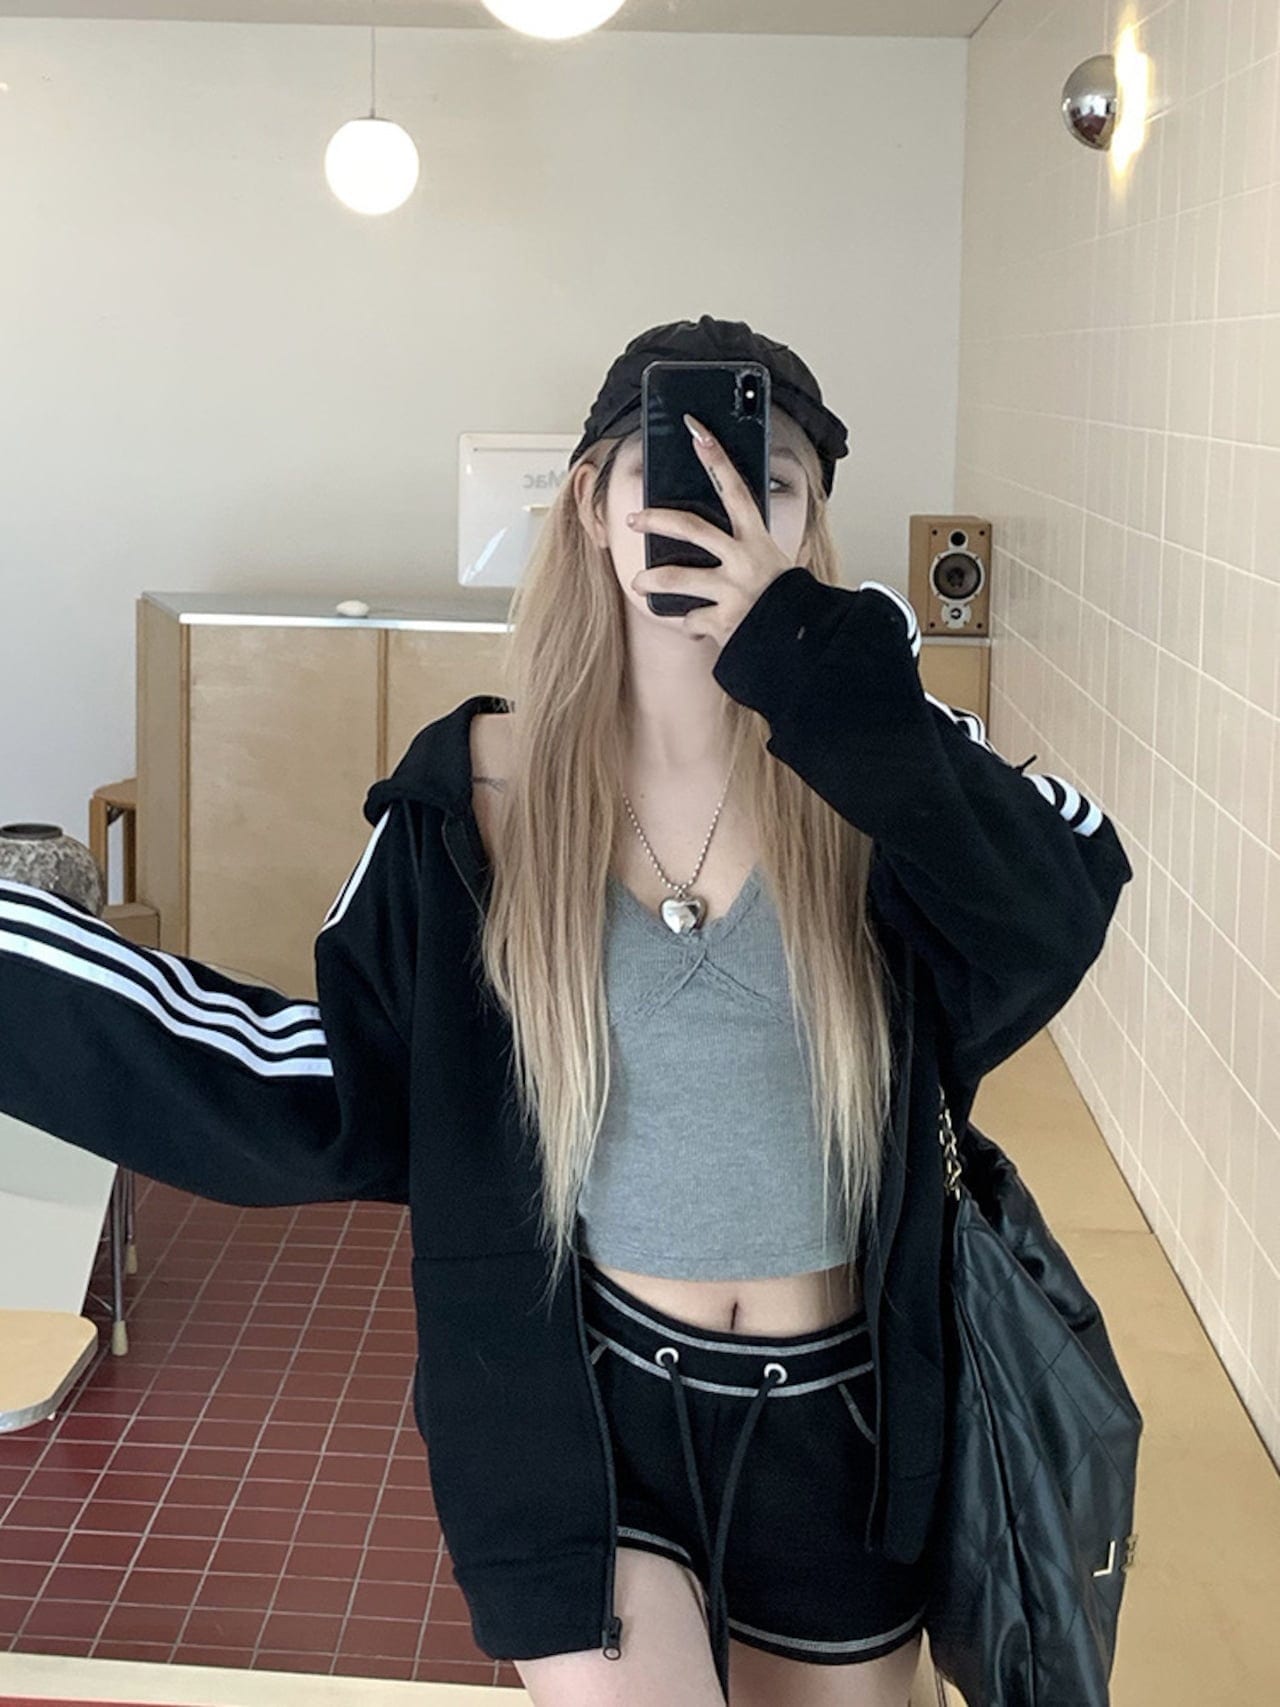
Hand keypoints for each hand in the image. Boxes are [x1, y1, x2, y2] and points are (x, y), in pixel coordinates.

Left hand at [625, 414, 796, 651]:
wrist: (802, 643)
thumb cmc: (787, 603)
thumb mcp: (773, 564)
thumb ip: (746, 548)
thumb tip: (713, 539)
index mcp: (758, 540)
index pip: (735, 488)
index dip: (715, 458)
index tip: (697, 431)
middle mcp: (744, 560)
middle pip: (691, 528)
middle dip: (656, 519)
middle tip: (635, 518)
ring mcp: (732, 591)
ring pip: (677, 578)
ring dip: (652, 581)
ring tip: (639, 583)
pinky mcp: (723, 622)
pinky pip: (691, 620)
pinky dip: (690, 625)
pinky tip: (696, 626)